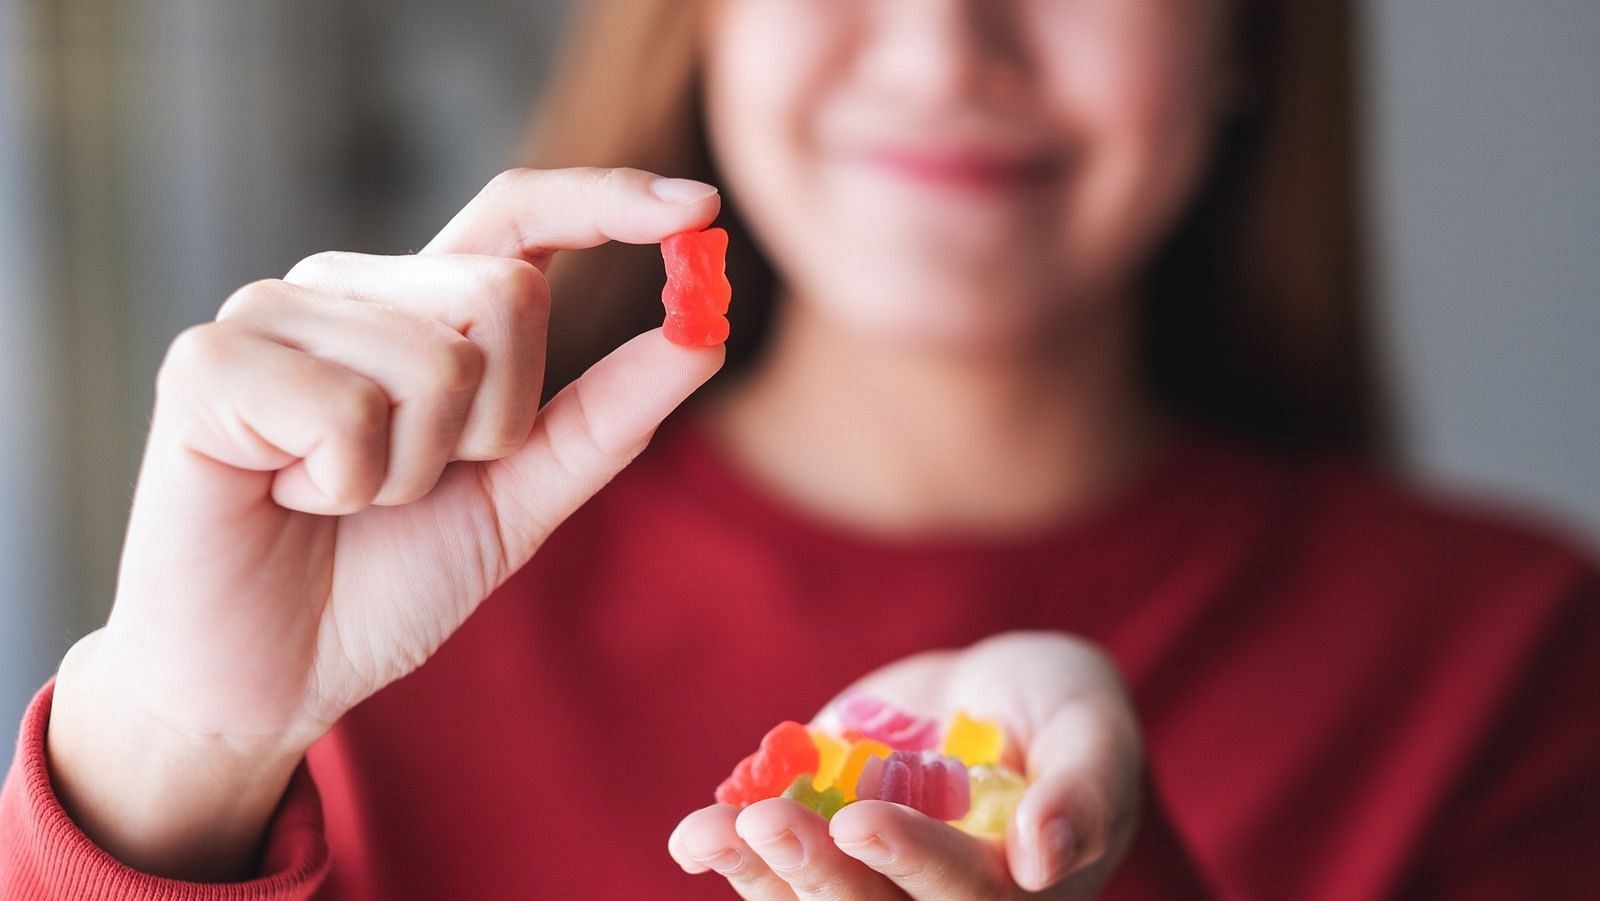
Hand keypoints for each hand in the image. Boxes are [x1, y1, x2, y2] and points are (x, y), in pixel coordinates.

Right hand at [47, 168, 724, 878]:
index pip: (520, 215)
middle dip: (496, 425)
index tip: (702, 209)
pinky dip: (345, 485)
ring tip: (340, 499)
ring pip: (436, 363)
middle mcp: (347, 288)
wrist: (269, 677)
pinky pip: (349, 409)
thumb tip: (703, 335)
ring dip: (414, 472)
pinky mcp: (206, 363)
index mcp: (419, 308)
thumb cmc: (382, 580)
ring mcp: (270, 314)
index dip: (609, 199)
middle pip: (505, 293)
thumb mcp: (520, 497)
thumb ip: (606, 417)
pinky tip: (287, 497)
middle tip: (416, 484)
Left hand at [669, 632, 1141, 899]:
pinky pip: (774, 867)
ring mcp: (871, 879)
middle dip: (817, 875)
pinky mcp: (822, 846)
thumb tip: (1044, 858)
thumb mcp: (1094, 732)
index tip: (862, 820)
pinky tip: (696, 836)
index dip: (912, 863)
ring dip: (758, 874)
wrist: (996, 687)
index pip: (962, 899)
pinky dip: (731, 853)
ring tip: (706, 836)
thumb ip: (1083, 793)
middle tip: (769, 822)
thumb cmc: (1066, 709)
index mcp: (1012, 896)